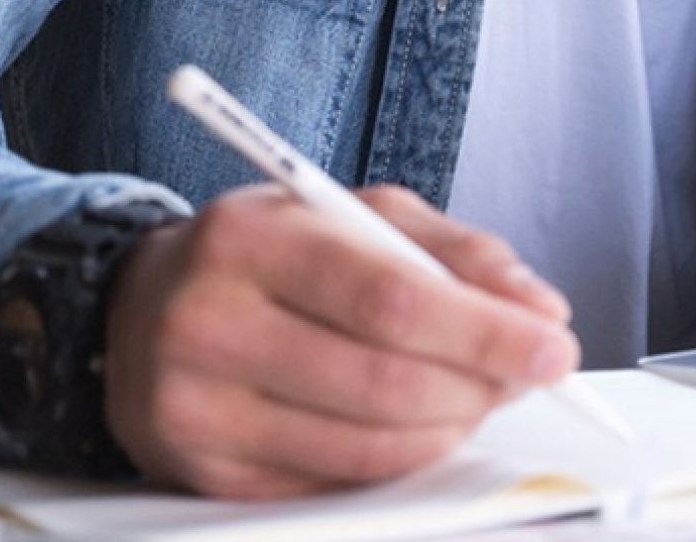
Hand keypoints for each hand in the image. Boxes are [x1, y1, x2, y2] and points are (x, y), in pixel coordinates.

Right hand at [104, 184, 577, 499]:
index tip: (553, 345)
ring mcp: (197, 409)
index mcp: (251, 240)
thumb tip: (538, 309)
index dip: (486, 332)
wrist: (142, 304)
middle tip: (529, 372)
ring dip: (450, 427)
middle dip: (482, 385)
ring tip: (476, 393)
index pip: (392, 300)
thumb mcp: (358, 215)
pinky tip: (417, 423)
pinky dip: (400, 458)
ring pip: (368, 446)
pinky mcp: (204, 473)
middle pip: (385, 382)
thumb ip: (457, 253)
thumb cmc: (272, 253)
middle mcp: (209, 324)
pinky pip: (336, 480)